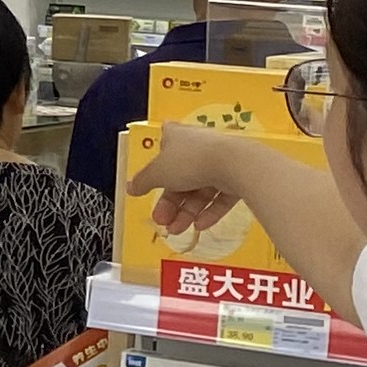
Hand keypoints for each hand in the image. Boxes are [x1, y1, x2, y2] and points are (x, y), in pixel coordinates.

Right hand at [124, 122, 257, 236]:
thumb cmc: (189, 161)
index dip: (158, 157)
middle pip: (180, 175)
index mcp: (177, 137)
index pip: (165, 141)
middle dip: (169, 201)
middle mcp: (198, 147)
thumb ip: (143, 181)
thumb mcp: (158, 173)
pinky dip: (208, 211)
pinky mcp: (236, 177)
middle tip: (161, 220)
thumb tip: (129, 188)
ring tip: (176, 230)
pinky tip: (200, 226)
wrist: (234, 165)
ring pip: (199, 189)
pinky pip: (219, 197)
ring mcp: (219, 162)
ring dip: (186, 211)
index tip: (153, 175)